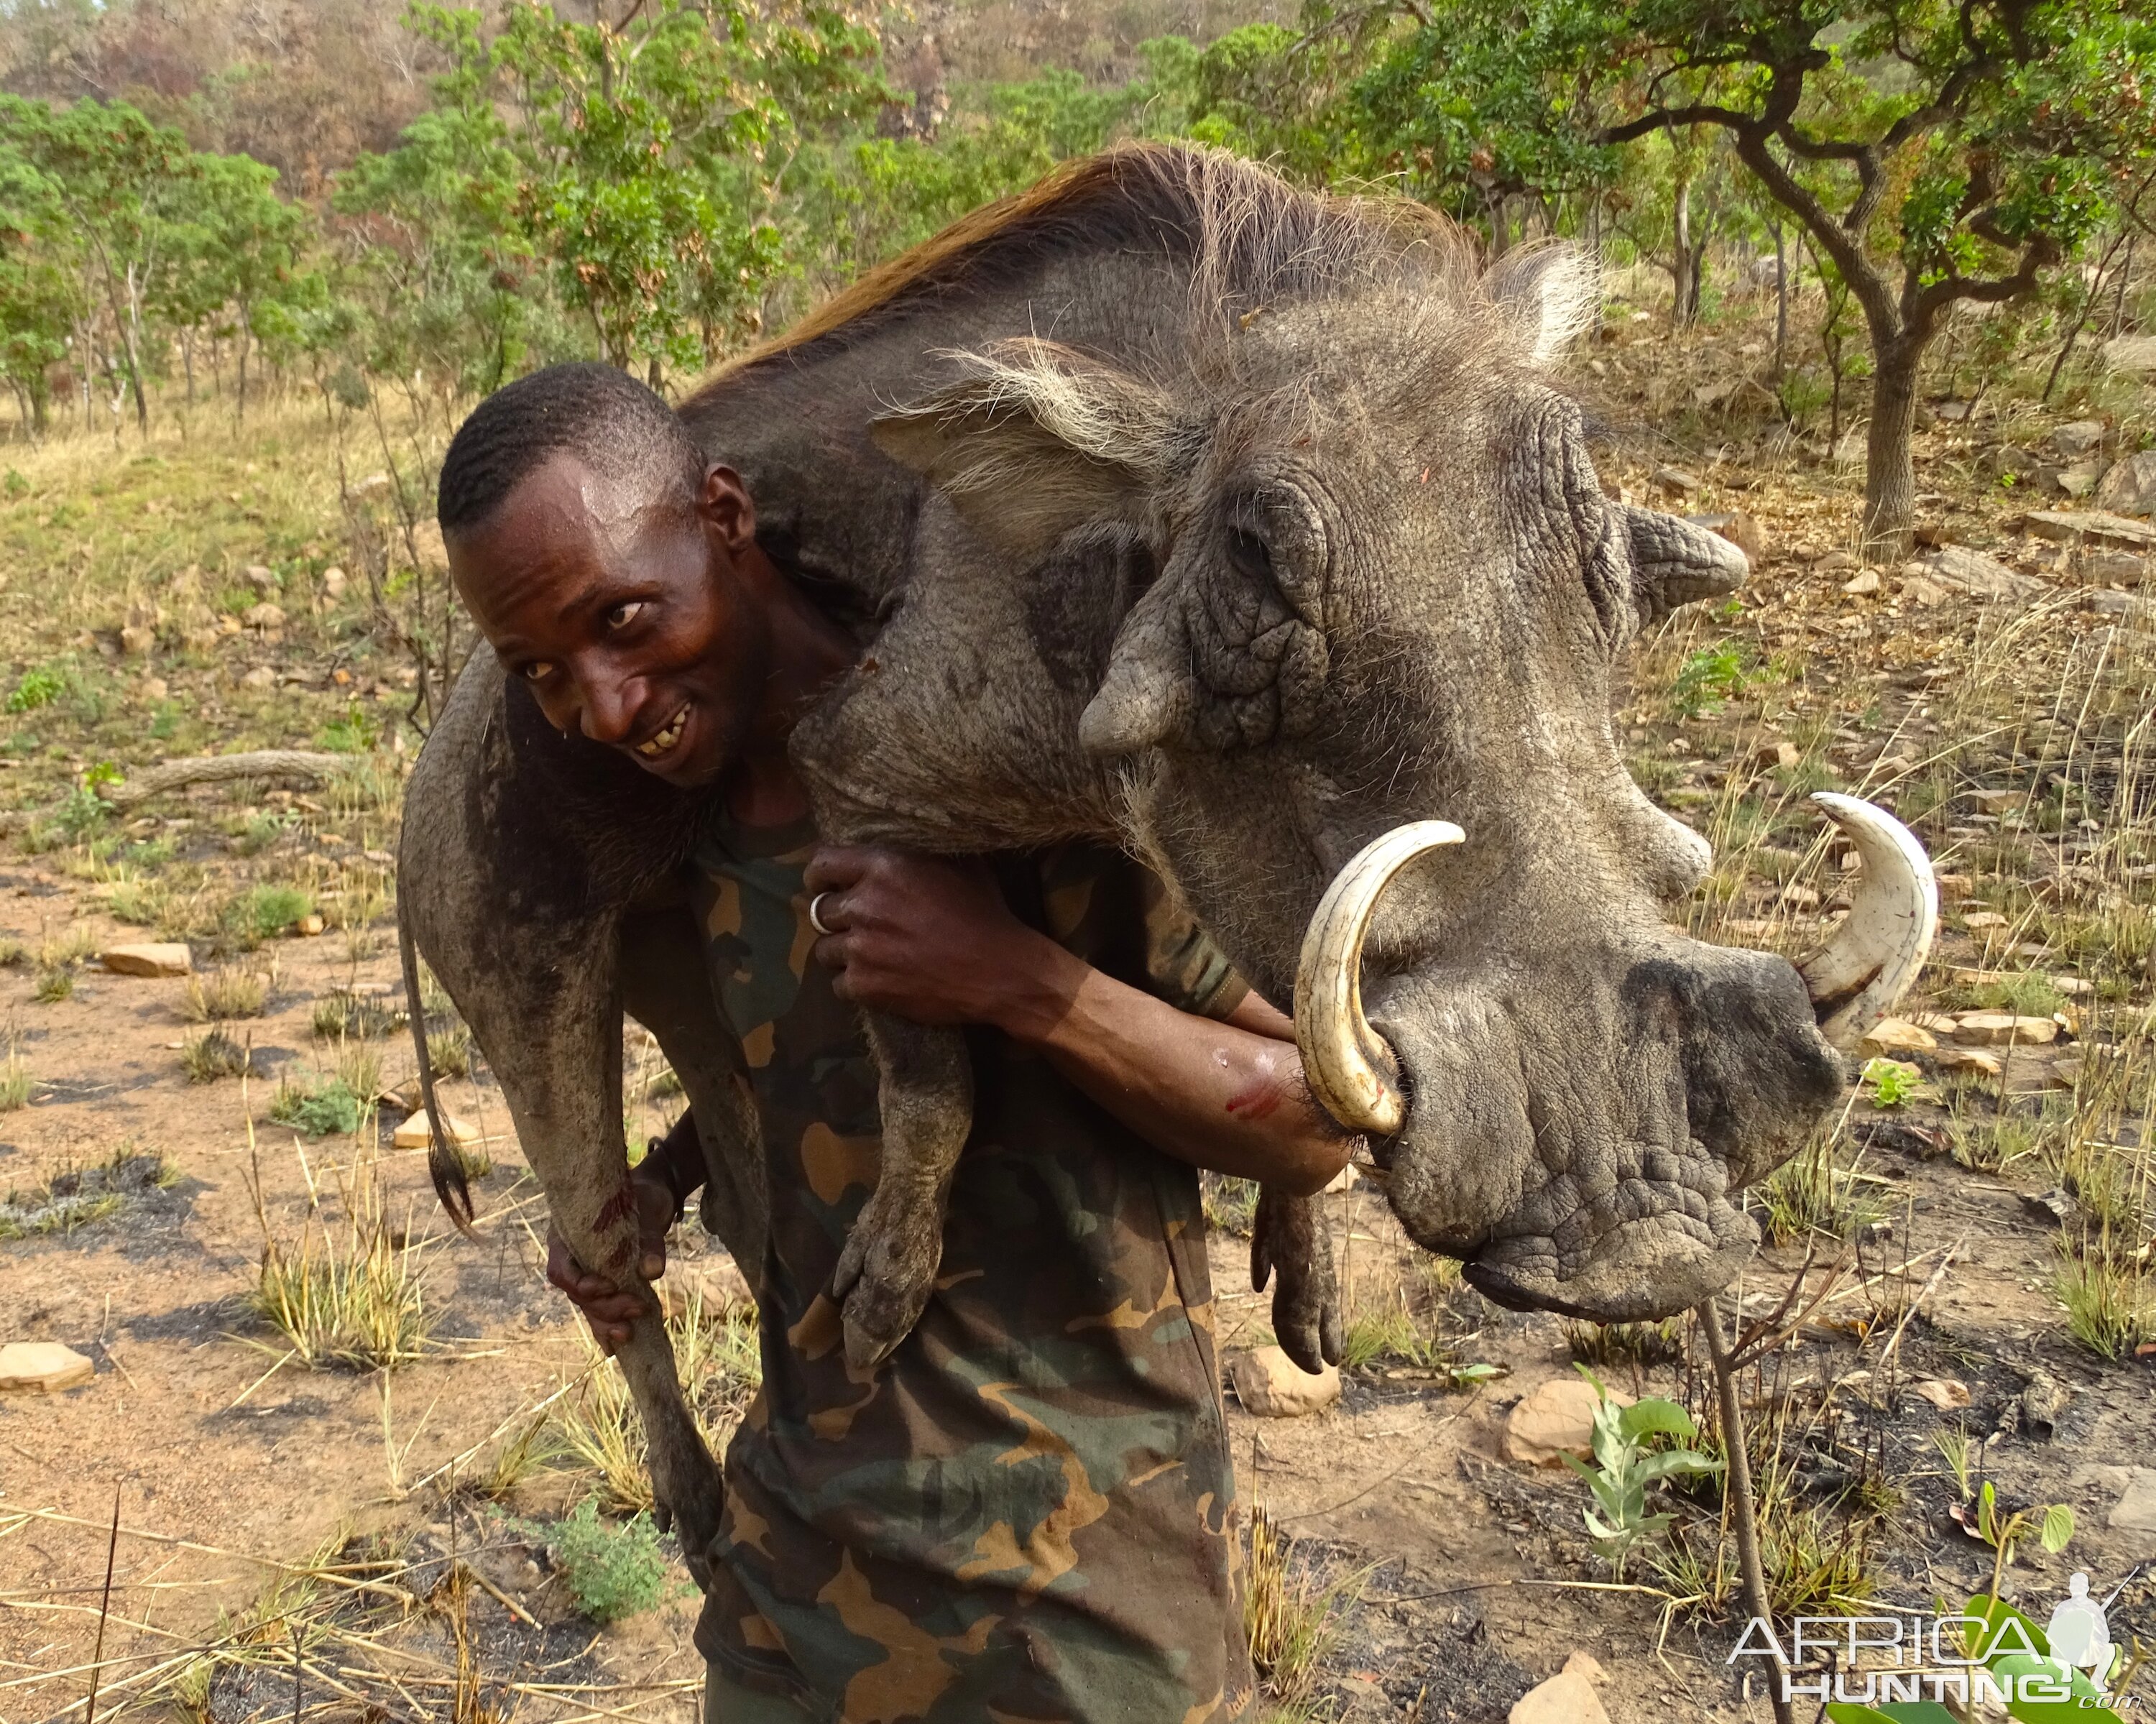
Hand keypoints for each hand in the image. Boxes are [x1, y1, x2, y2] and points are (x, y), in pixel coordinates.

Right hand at [545, 1173, 675, 1353]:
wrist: (652, 1195)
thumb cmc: (645, 1196)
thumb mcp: (648, 1210)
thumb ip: (649, 1240)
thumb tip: (652, 1271)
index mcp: (568, 1235)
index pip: (561, 1271)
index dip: (583, 1285)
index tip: (610, 1286)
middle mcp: (571, 1257)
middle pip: (577, 1294)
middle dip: (605, 1307)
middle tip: (638, 1308)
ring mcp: (585, 1272)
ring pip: (587, 1306)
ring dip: (606, 1322)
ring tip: (627, 1334)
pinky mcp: (602, 1283)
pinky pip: (598, 1309)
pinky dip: (606, 1327)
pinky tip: (615, 1347)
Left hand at [802, 846, 1078, 1028]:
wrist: (1000, 972)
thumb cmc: (985, 913)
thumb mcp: (959, 864)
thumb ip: (919, 850)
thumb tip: (904, 833)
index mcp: (883, 866)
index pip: (822, 864)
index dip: (821, 877)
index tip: (826, 886)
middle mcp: (864, 905)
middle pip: (821, 910)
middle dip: (837, 918)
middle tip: (859, 925)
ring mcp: (860, 948)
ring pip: (825, 950)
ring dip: (842, 952)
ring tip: (869, 955)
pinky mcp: (864, 985)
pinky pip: (838, 984)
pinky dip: (855, 983)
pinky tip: (880, 979)